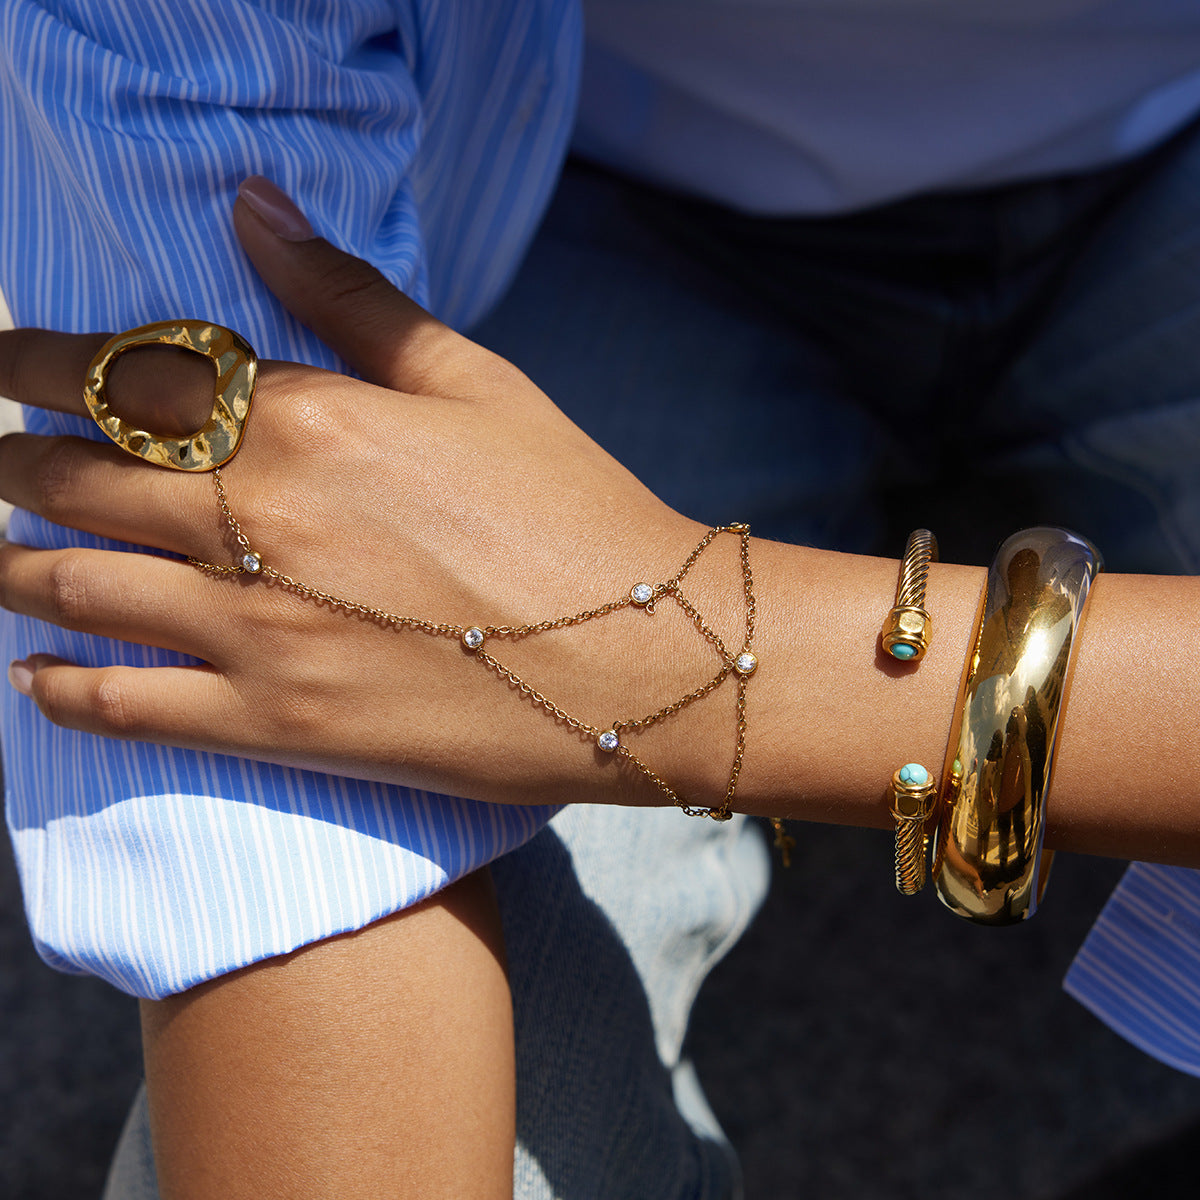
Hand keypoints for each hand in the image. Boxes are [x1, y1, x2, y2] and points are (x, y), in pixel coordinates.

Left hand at [0, 182, 747, 807]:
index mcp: (307, 420)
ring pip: (71, 586)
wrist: (643, 658)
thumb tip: (255, 205)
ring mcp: (255, 630)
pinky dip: (60, 690)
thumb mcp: (478, 381)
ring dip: (10, 563)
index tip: (3, 361)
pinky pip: (124, 707)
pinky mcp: (276, 724)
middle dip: (10, 460)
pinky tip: (33, 677)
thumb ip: (353, 294)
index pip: (124, 374)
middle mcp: (255, 519)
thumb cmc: (573, 510)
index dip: (40, 363)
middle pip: (75, 477)